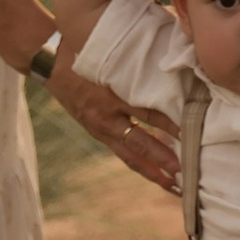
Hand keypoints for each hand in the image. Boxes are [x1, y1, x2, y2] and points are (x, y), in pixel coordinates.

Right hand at [49, 62, 180, 193]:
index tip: (189, 133)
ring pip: (130, 156)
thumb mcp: (109, 59)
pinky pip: (120, 152)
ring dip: (151, 171)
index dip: (168, 125)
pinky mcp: (96, 133)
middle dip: (162, 158)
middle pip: (139, 143)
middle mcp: (106, 117)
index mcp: (112, 96)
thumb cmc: (84, 54)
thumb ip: (135, 68)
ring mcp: (100, 128)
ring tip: (171, 184)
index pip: (147, 113)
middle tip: (184, 171)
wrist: (51, 63)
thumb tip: (168, 69)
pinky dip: (137, 162)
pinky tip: (151, 172)